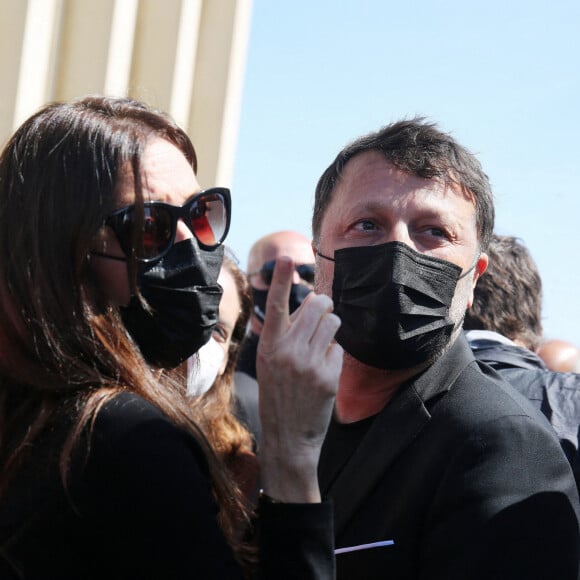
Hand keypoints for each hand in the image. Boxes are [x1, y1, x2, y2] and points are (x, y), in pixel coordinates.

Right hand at [257, 256, 342, 502]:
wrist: (288, 436)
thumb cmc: (278, 396)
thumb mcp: (269, 363)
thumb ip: (285, 334)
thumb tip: (310, 304)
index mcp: (269, 345)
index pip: (276, 305)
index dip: (280, 279)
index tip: (285, 257)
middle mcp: (287, 350)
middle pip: (317, 305)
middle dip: (324, 305)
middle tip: (323, 312)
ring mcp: (308, 363)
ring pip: (333, 322)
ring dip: (332, 327)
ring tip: (322, 345)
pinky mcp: (327, 375)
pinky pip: (339, 348)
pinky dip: (335, 355)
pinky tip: (324, 372)